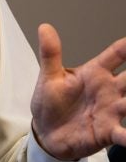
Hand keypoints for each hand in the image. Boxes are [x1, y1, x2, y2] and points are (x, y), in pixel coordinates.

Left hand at [31, 23, 125, 159]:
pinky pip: (123, 134)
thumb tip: (44, 27)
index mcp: (95, 73)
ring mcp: (111, 111)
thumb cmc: (50, 103)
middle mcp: (109, 91)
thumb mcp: (49, 77)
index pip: (117, 55)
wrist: (46, 133)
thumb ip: (50, 54)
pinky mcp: (108, 132)